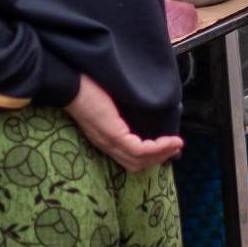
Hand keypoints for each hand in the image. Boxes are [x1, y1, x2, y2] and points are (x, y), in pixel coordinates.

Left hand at [65, 75, 182, 172]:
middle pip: (136, 164)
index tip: (168, 147)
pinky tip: (171, 140)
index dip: (150, 156)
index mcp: (105, 139)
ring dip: (162, 154)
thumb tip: (143, 109)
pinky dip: (158, 148)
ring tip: (177, 144)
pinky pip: (139, 150)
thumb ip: (123, 113)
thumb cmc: (87, 87)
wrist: (69, 82)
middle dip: (159, 158)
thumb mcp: (110, 103)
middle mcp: (106, 145)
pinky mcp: (112, 135)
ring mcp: (109, 141)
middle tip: (176, 148)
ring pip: (139, 160)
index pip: (129, 158)